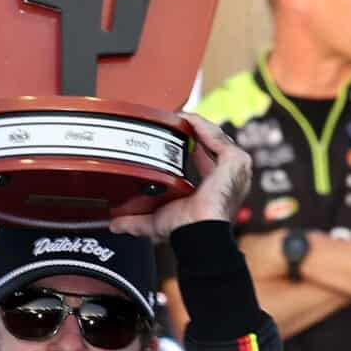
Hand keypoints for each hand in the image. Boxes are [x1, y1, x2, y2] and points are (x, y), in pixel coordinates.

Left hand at [109, 115, 250, 238]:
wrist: (198, 232)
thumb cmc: (185, 230)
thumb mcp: (155, 222)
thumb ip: (135, 220)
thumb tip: (115, 224)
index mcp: (214, 188)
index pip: (204, 160)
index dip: (189, 146)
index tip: (171, 138)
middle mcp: (227, 177)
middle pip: (210, 144)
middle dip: (191, 131)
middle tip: (170, 124)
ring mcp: (234, 168)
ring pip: (213, 137)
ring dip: (194, 125)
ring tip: (175, 118)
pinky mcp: (236, 160)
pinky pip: (216, 135)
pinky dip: (200, 125)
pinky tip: (183, 119)